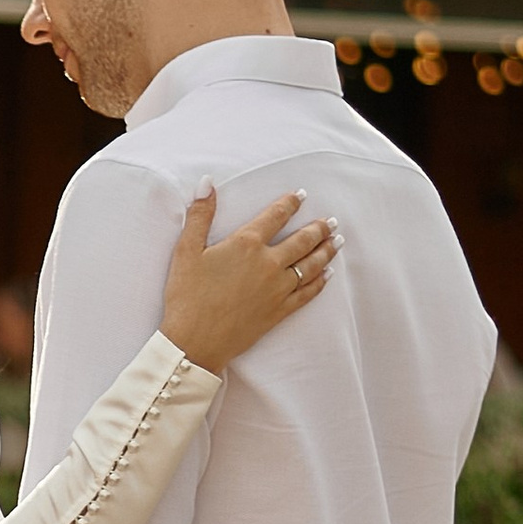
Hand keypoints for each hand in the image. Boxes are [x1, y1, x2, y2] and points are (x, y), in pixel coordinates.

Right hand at [160, 186, 338, 372]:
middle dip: (318, 228)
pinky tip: (327, 275)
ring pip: (310, 265)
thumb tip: (207, 182)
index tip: (301, 195)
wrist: (195, 341)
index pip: (275, 216)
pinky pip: (307, 293)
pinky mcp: (279, 311)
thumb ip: (199, 215)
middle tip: (331, 221)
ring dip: (325, 251)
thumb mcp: (186, 251)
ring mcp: (277, 289)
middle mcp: (268, 263)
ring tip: (336, 241)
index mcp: (247, 244)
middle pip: (302, 240)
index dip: (290, 203)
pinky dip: (320, 282)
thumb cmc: (186, 296)